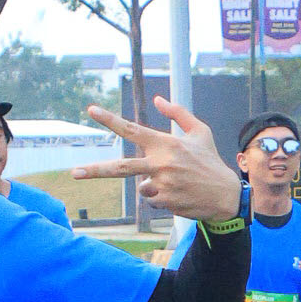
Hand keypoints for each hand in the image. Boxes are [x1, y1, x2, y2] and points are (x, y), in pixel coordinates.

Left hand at [80, 99, 237, 222]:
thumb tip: (158, 99)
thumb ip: (178, 113)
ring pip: (141, 186)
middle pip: (120, 167)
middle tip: (73, 172)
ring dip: (153, 184)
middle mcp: (161, 163)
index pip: (132, 129)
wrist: (226, 195)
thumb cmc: (211, 161)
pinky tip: (180, 194)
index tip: (91, 110)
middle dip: (95, 170)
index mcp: (166, 143)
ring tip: (178, 183)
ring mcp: (162, 184)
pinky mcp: (165, 201)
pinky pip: (152, 198)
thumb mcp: (200, 132)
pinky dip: (162, 196)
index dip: (110, 119)